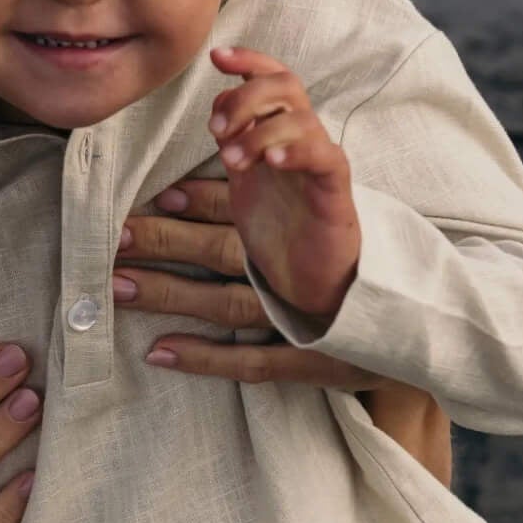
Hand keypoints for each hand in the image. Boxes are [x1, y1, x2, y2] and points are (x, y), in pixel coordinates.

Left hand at [114, 176, 379, 388]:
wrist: (408, 338)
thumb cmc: (352, 278)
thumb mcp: (321, 231)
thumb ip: (274, 200)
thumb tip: (231, 160)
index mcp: (295, 238)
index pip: (243, 211)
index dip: (203, 198)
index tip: (160, 193)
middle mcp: (294, 274)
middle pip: (223, 249)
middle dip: (168, 238)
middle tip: (115, 234)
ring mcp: (299, 317)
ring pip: (227, 301)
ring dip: (174, 292)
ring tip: (120, 285)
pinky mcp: (305, 358)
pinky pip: (248, 362)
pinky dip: (203, 358)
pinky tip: (160, 353)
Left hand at [207, 46, 360, 321]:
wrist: (310, 279)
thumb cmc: (279, 232)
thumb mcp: (242, 186)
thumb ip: (228, 150)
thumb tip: (203, 126)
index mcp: (277, 132)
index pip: (270, 78)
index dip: (247, 60)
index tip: (215, 57)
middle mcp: (301, 138)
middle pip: (285, 85)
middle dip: (246, 96)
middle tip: (216, 126)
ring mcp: (320, 160)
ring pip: (300, 118)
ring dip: (259, 130)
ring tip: (232, 159)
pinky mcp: (334, 189)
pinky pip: (322, 155)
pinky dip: (296, 149)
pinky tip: (272, 160)